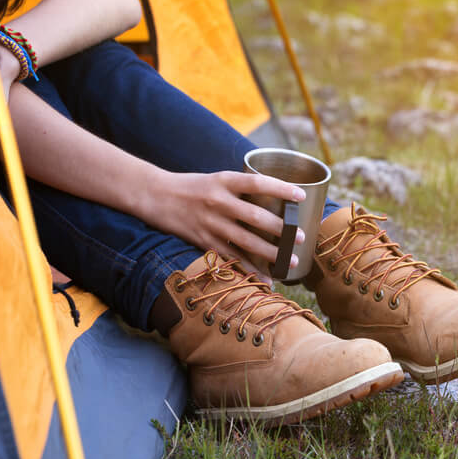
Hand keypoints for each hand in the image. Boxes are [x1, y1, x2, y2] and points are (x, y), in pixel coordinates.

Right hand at [139, 170, 307, 280]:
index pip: (257, 183)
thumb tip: (276, 199)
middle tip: (301, 237)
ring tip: (290, 262)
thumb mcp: (218, 179)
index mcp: (224, 180)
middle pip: (255, 216)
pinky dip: (250, 270)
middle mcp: (218, 201)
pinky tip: (266, 279)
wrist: (156, 196)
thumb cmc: (193, 186)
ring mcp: (211, 223)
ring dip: (270, 253)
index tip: (301, 196)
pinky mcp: (203, 241)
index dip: (281, 188)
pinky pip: (231, 258)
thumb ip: (242, 189)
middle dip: (281, 228)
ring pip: (246, 241)